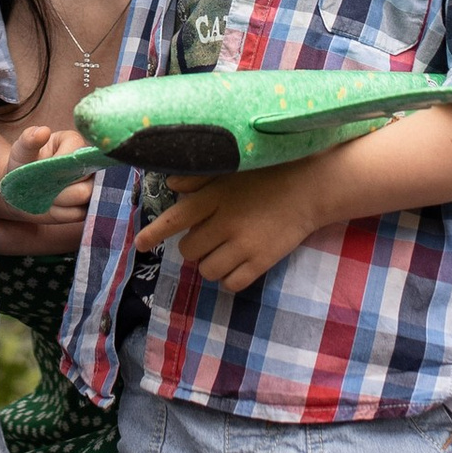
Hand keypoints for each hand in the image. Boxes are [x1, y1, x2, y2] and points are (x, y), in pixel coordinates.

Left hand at [0, 119, 96, 239]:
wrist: (19, 190)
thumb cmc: (22, 164)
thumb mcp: (21, 150)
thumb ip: (29, 139)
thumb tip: (43, 131)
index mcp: (74, 143)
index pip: (77, 157)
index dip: (60, 168)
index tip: (42, 170)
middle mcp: (87, 163)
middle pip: (85, 179)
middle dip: (60, 187)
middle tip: (41, 186)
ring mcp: (89, 184)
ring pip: (85, 196)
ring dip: (61, 200)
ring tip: (45, 195)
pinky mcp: (86, 204)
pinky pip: (81, 213)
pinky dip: (63, 213)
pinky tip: (51, 206)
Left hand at [135, 154, 342, 294]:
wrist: (311, 186)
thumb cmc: (269, 174)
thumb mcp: (232, 169)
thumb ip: (200, 177)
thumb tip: (170, 183)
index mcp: (215, 196)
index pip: (175, 218)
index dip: (154, 233)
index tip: (140, 244)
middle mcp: (225, 222)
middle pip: (189, 250)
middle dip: (194, 247)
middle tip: (210, 237)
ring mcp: (244, 244)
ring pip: (207, 270)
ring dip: (211, 263)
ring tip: (225, 251)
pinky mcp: (262, 261)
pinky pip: (231, 283)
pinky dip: (230, 278)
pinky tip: (238, 264)